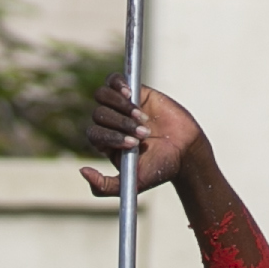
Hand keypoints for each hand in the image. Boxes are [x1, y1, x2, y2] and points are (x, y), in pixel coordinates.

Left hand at [81, 79, 202, 197]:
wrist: (186, 151)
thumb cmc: (159, 168)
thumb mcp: (131, 184)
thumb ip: (105, 186)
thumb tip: (82, 171)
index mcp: (106, 143)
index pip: (95, 133)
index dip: (111, 137)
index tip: (133, 144)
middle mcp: (111, 123)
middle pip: (99, 114)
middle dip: (121, 124)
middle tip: (144, 134)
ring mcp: (122, 105)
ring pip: (103, 96)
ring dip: (122, 107)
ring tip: (143, 118)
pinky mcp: (136, 91)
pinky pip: (113, 80)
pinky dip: (118, 84)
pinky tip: (129, 94)